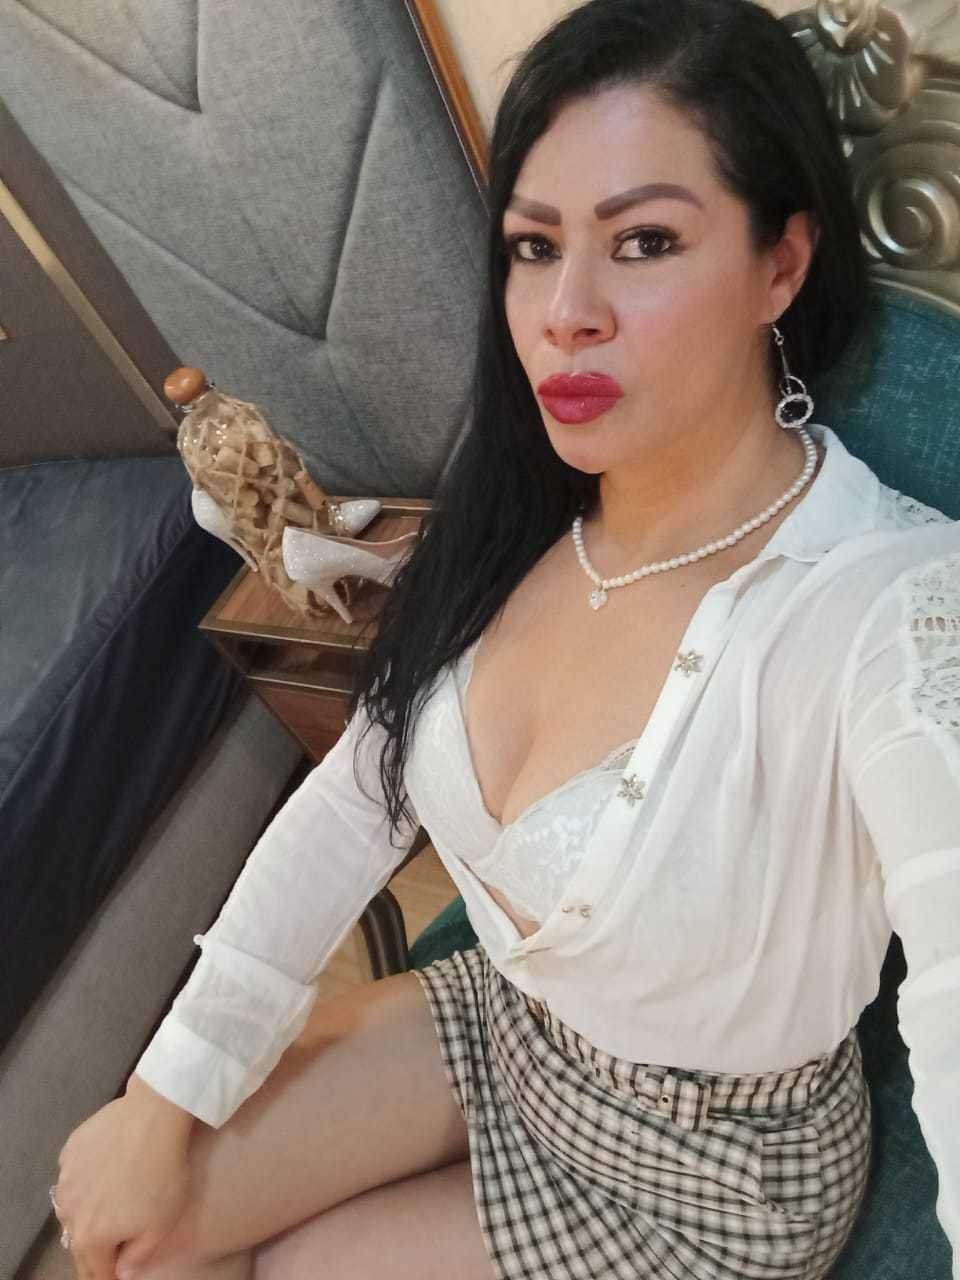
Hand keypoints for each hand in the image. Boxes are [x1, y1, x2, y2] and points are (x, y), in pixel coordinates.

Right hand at [53, 1080, 194, 1279]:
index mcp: (89, 1237)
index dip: (108, 1275)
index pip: (95, 1271)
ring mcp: (65, 1179)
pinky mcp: (69, 1151)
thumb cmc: (162, 1175)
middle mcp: (67, 1212)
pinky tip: (104, 1172)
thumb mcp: (160, 1226)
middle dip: (95, 1248)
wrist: (153, 1116)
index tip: (119, 1271)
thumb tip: (121, 1270)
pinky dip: (85, 1181)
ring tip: (107, 1206)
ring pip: (73, 1208)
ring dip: (87, 1213)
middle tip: (113, 1243)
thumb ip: (137, 1256)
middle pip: (80, 1241)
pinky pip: (74, 1176)